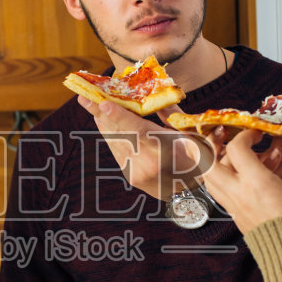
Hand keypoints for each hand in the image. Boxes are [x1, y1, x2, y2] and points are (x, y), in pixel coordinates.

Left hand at [77, 96, 210, 199]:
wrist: (193, 191)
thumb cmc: (197, 156)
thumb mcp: (191, 133)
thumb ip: (171, 113)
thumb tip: (154, 90)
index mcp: (166, 151)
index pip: (137, 131)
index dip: (119, 116)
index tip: (103, 103)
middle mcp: (147, 163)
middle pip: (120, 134)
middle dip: (100, 114)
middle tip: (83, 96)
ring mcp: (137, 172)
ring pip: (114, 142)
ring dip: (103, 122)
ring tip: (90, 103)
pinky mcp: (131, 176)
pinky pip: (117, 151)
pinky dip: (110, 135)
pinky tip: (104, 121)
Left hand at [201, 126, 281, 233]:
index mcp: (257, 184)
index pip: (237, 148)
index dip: (246, 135)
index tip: (258, 133)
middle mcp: (239, 195)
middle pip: (207, 164)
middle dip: (211, 145)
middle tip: (225, 137)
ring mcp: (234, 207)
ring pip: (208, 179)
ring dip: (215, 162)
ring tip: (233, 155)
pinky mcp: (235, 217)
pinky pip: (218, 192)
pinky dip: (222, 178)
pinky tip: (242, 174)